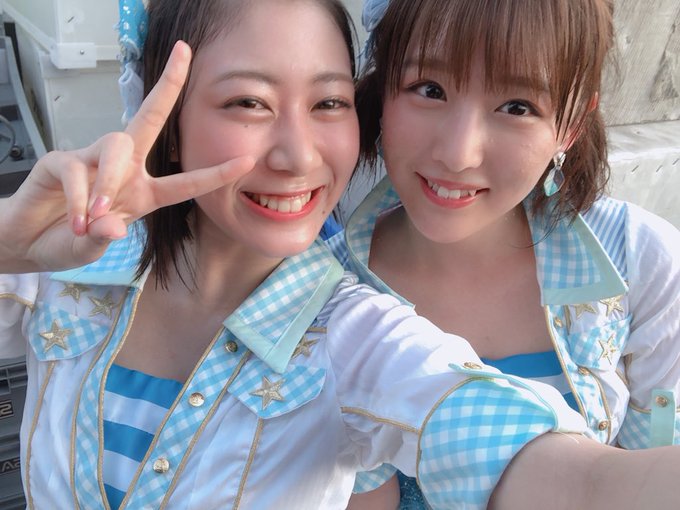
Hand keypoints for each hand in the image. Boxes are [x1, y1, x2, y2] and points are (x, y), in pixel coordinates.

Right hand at [0, 41, 253, 272]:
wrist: (26, 242)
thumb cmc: (68, 241)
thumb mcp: (92, 248)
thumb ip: (104, 238)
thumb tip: (112, 226)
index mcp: (144, 191)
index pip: (185, 180)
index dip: (216, 173)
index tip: (248, 160)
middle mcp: (124, 168)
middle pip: (148, 117)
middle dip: (168, 84)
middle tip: (184, 52)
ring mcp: (91, 160)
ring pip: (116, 146)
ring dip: (110, 181)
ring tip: (97, 215)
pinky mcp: (60, 161)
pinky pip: (76, 170)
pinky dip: (79, 199)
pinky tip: (76, 222)